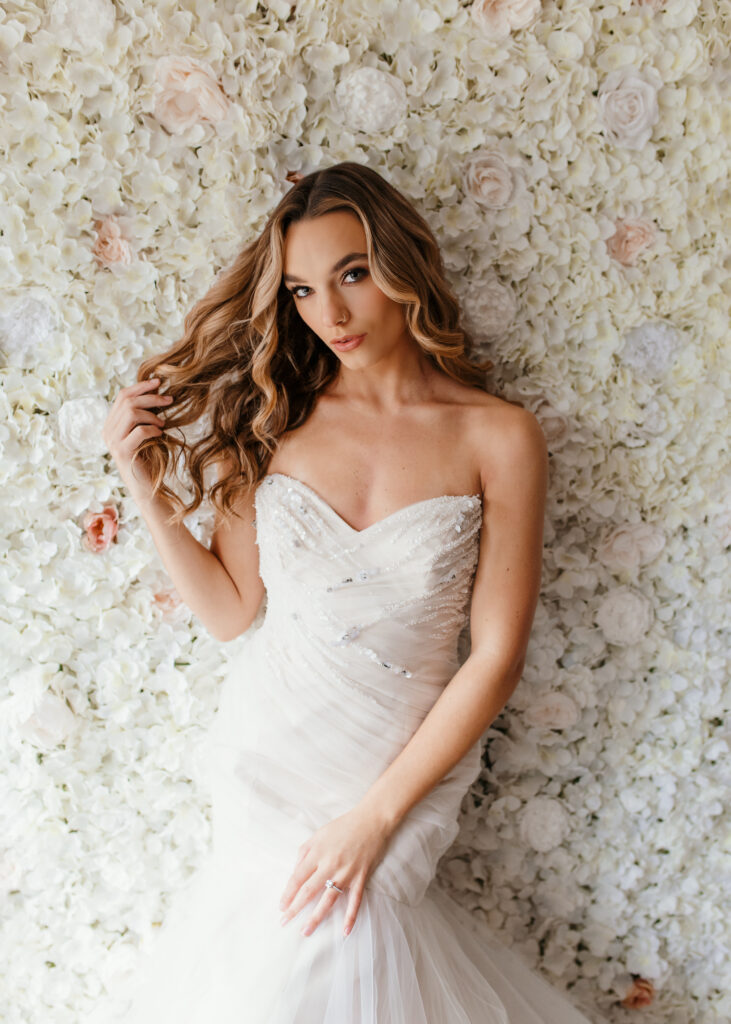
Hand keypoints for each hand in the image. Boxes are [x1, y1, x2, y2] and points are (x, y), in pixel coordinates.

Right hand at [103, 378, 172, 493]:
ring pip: (132, 413)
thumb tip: (156, 390)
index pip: (122, 396)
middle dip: (151, 397)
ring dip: (152, 414)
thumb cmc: (148, 458)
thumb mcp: (144, 432)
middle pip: (127, 401)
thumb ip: (143, 415)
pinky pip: (139, 431)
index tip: (158, 382)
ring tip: (162, 423)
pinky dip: (153, 429)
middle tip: (169, 399)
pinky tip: (160, 433)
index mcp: (111, 424)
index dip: (140, 386)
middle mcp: (108, 431)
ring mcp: (113, 442)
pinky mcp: (123, 452)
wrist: (146, 487)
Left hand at [278, 804, 392, 938]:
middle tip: (284, 922)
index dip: (287, 894)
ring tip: (305, 931)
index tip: (281, 906)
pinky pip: (355, 901)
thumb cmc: (343, 826)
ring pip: (328, 900)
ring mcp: (346, 873)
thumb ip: (305, 852)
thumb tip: (295, 871)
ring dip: (316, 918)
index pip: (297, 878)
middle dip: (294, 909)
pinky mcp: (361, 877)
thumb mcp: (319, 834)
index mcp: (317, 853)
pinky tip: (344, 932)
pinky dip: (350, 917)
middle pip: (308, 891)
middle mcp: (330, 864)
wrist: (372, 820)